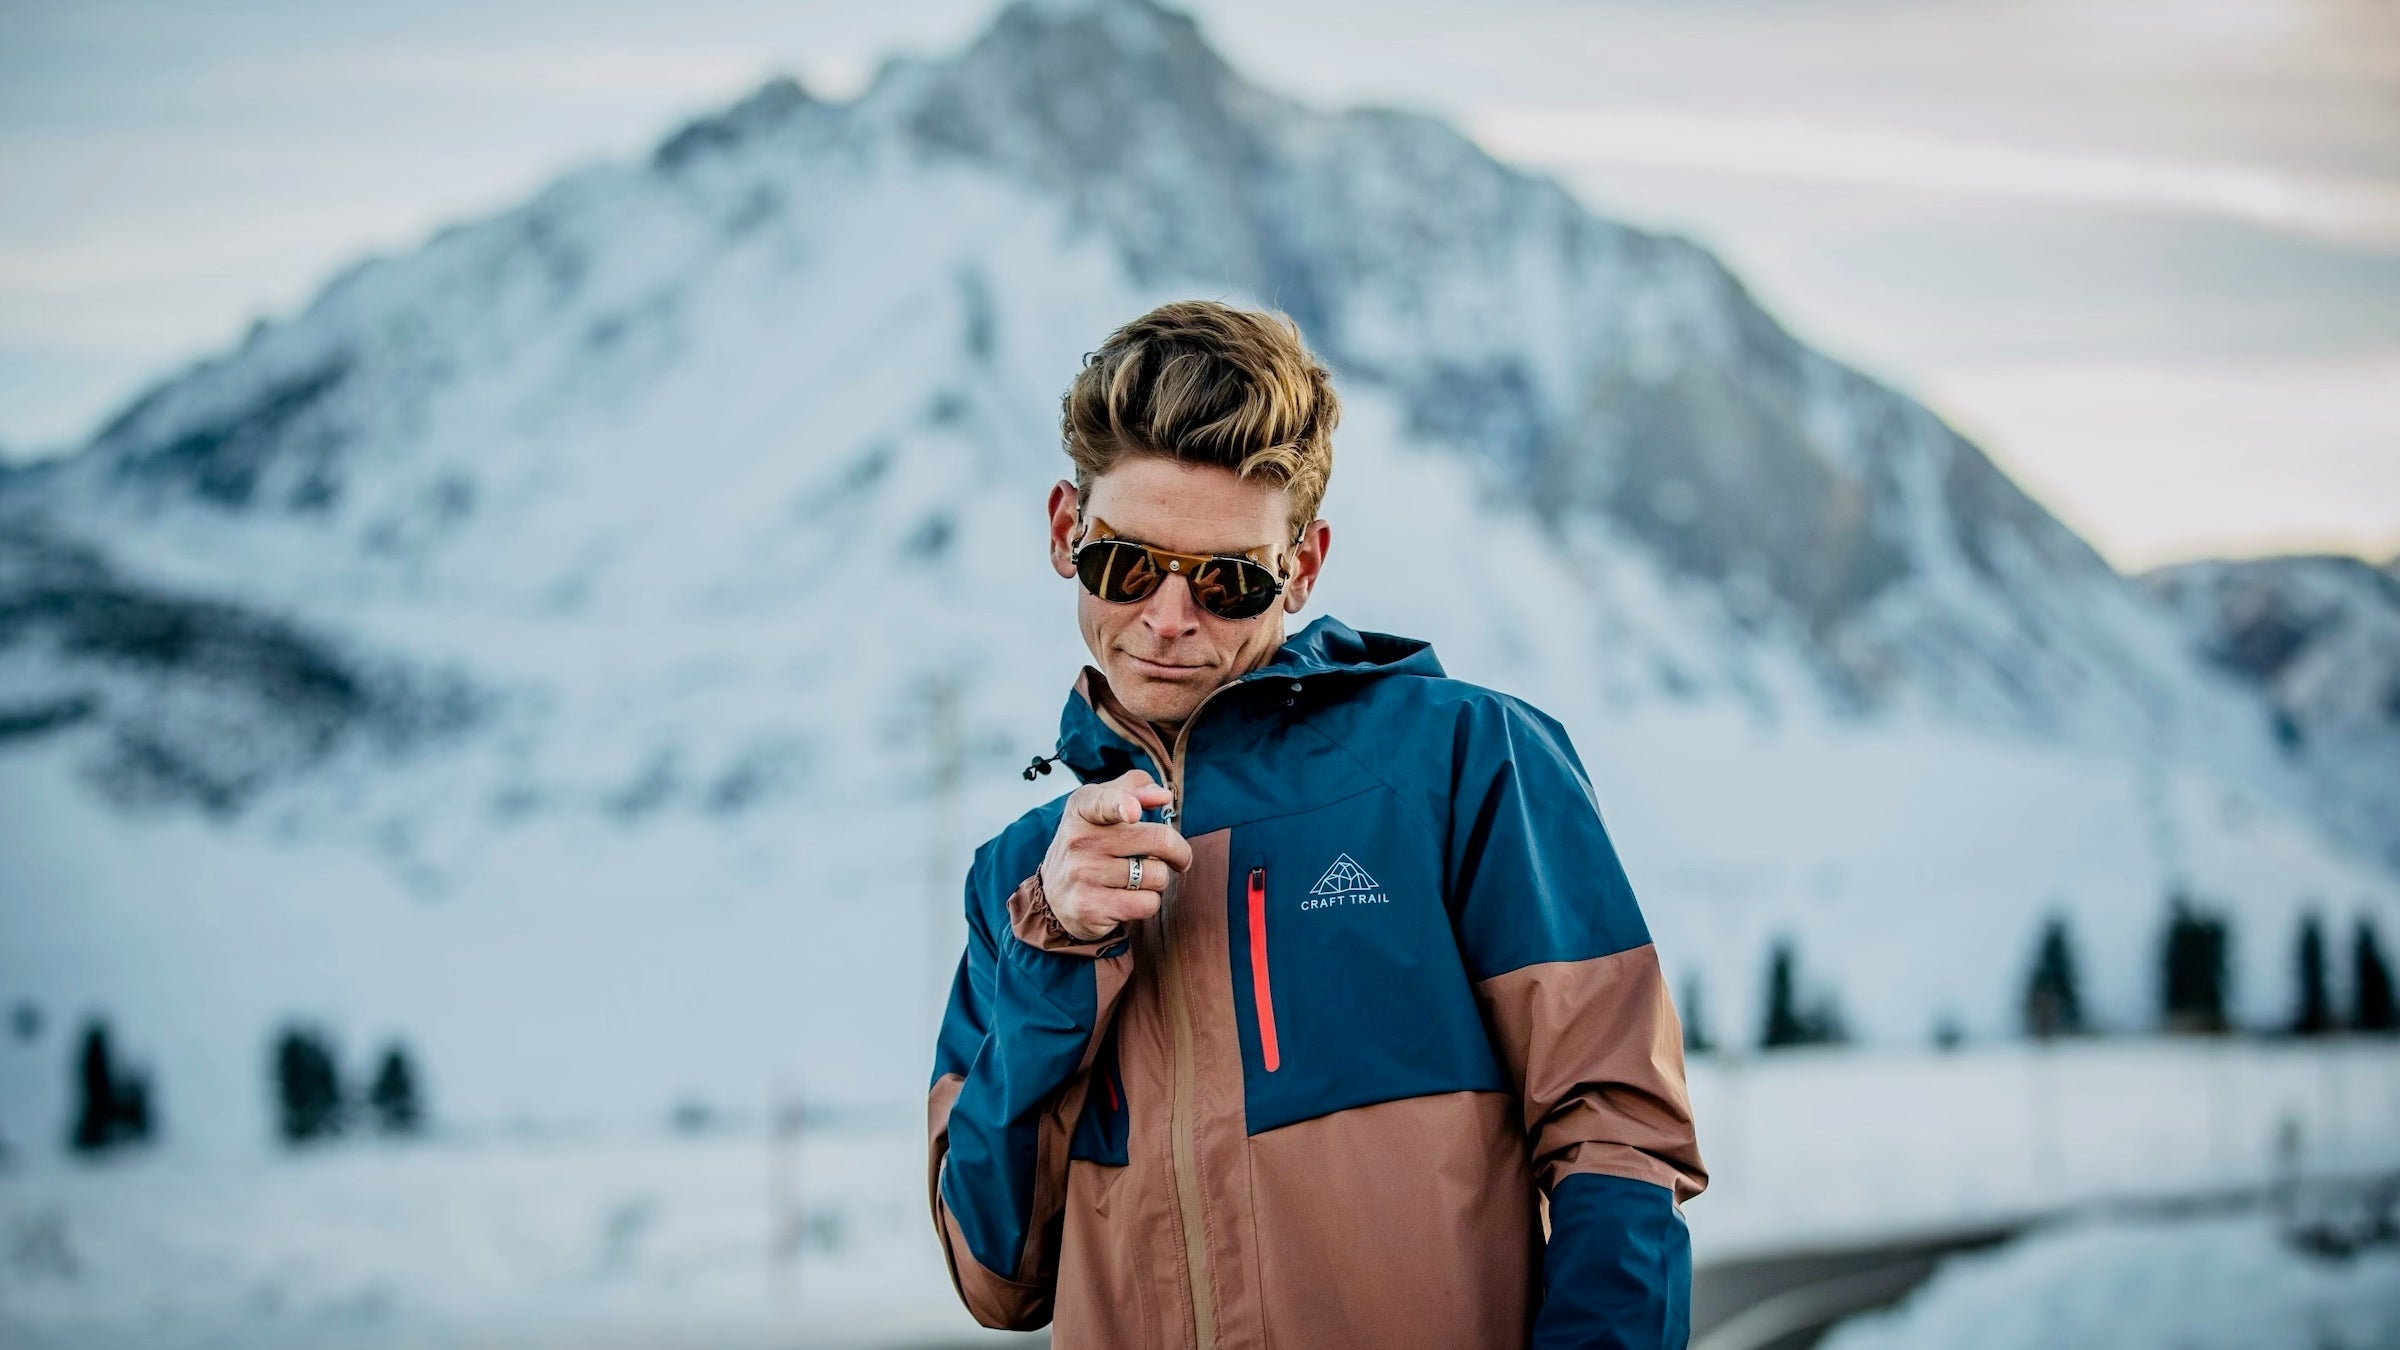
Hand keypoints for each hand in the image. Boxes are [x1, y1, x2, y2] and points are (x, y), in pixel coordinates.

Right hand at [1039, 768, 1193, 939]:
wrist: (1054, 895)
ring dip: (1158, 880)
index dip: (1123, 805)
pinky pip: (1147, 904)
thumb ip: (1135, 788)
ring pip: (1157, 876)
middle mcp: (1078, 841)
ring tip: (1138, 879)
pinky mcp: (1090, 908)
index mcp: (1083, 809)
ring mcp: (1082, 876)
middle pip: (1158, 840)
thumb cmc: (1092, 844)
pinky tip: (1129, 898)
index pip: (1105, 802)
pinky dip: (1148, 903)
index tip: (1134, 813)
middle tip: (1178, 857)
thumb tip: (1163, 796)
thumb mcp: (1103, 806)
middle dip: (1178, 851)